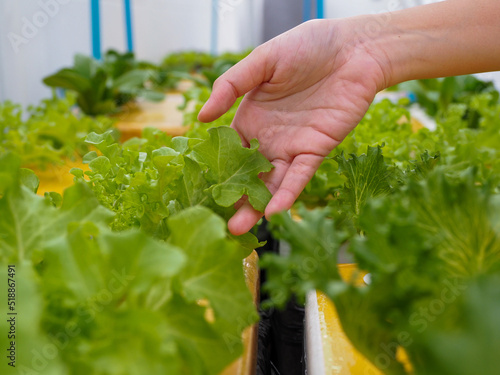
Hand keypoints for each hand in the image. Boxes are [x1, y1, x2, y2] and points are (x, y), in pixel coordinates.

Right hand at [198, 19, 388, 234]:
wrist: (353, 49)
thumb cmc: (306, 47)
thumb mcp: (262, 61)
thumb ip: (231, 86)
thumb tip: (201, 117)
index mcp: (251, 117)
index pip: (229, 150)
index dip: (218, 169)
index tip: (203, 191)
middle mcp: (269, 137)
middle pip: (248, 173)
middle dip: (235, 197)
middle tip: (220, 221)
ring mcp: (293, 146)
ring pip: (272, 182)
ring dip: (257, 205)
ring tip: (239, 227)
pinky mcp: (317, 149)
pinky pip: (300, 175)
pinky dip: (288, 193)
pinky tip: (274, 211)